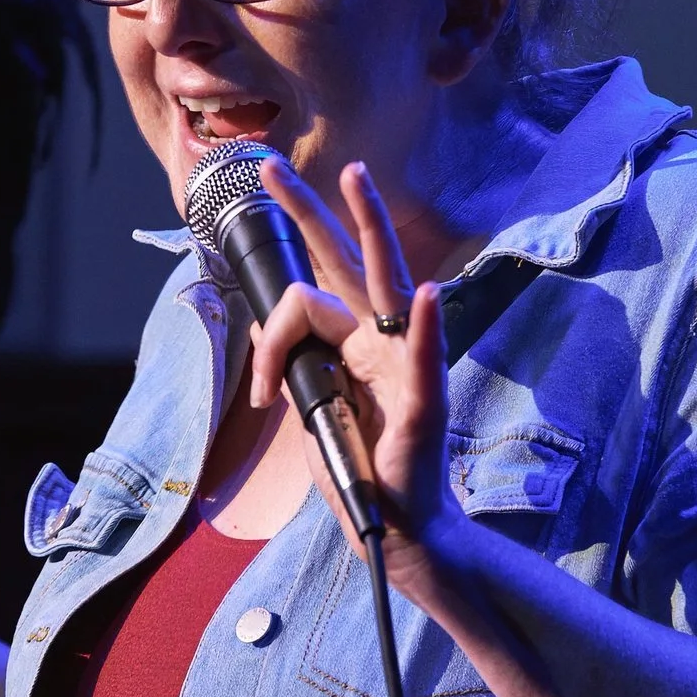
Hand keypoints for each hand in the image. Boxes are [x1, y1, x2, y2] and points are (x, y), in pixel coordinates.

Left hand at [242, 158, 459, 582]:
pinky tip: (435, 295)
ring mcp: (407, 365)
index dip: (270, 334)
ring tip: (354, 177)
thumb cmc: (362, 469)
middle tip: (270, 167)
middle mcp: (382, 340)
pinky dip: (431, 327)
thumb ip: (296, 365)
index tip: (261, 391)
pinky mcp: (425, 404)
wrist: (398, 529)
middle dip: (306, 210)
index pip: (305, 301)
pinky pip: (427, 358)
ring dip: (371, 227)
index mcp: (355, 343)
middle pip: (343, 260)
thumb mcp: (313, 411)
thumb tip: (264, 326)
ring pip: (385, 283)